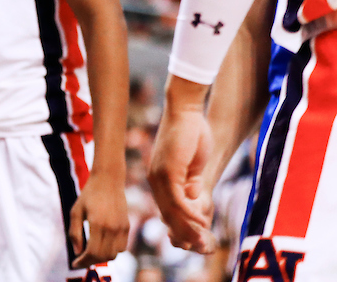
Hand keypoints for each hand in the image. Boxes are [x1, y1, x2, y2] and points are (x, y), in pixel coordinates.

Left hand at [68, 171, 129, 268]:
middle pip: (104, 257)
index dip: (83, 262)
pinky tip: (102, 246)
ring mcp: (122, 228)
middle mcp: (112, 228)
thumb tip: (77, 252)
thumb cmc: (89, 195)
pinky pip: (122, 247)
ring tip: (90, 253)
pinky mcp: (127, 226)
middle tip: (81, 260)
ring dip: (102, 257)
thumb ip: (75, 232)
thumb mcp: (75, 211)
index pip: (93, 253)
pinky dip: (112, 251)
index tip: (74, 264)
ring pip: (114, 254)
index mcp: (97, 224)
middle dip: (91, 262)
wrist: (108, 180)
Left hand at [150, 99, 216, 253]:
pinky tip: (201, 221)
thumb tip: (195, 199)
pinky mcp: (168, 171)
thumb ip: (192, 183)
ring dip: (188, 227)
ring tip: (204, 239)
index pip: (167, 210)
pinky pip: (176, 199)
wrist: (187, 112)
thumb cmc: (192, 135)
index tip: (195, 240)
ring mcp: (159, 175)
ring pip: (171, 210)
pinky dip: (189, 213)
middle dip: (185, 233)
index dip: (181, 227)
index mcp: (159, 179)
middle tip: (202, 246)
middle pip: (167, 214)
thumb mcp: (193, 166)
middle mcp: (155, 179)